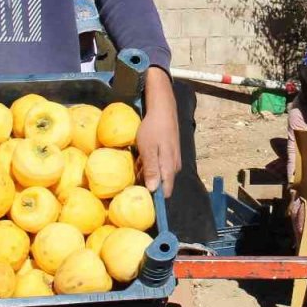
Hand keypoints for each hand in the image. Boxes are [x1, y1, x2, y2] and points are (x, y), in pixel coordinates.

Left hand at [135, 67, 180, 196]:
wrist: (163, 108)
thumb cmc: (154, 128)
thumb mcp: (147, 149)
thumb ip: (151, 169)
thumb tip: (152, 190)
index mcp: (169, 168)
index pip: (164, 193)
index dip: (152, 197)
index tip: (138, 195)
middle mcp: (174, 167)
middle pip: (160, 184)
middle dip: (147, 183)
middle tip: (133, 174)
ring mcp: (173, 160)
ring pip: (159, 174)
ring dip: (147, 172)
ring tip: (136, 163)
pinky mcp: (170, 153)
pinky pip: (159, 166)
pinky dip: (150, 164)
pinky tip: (141, 156)